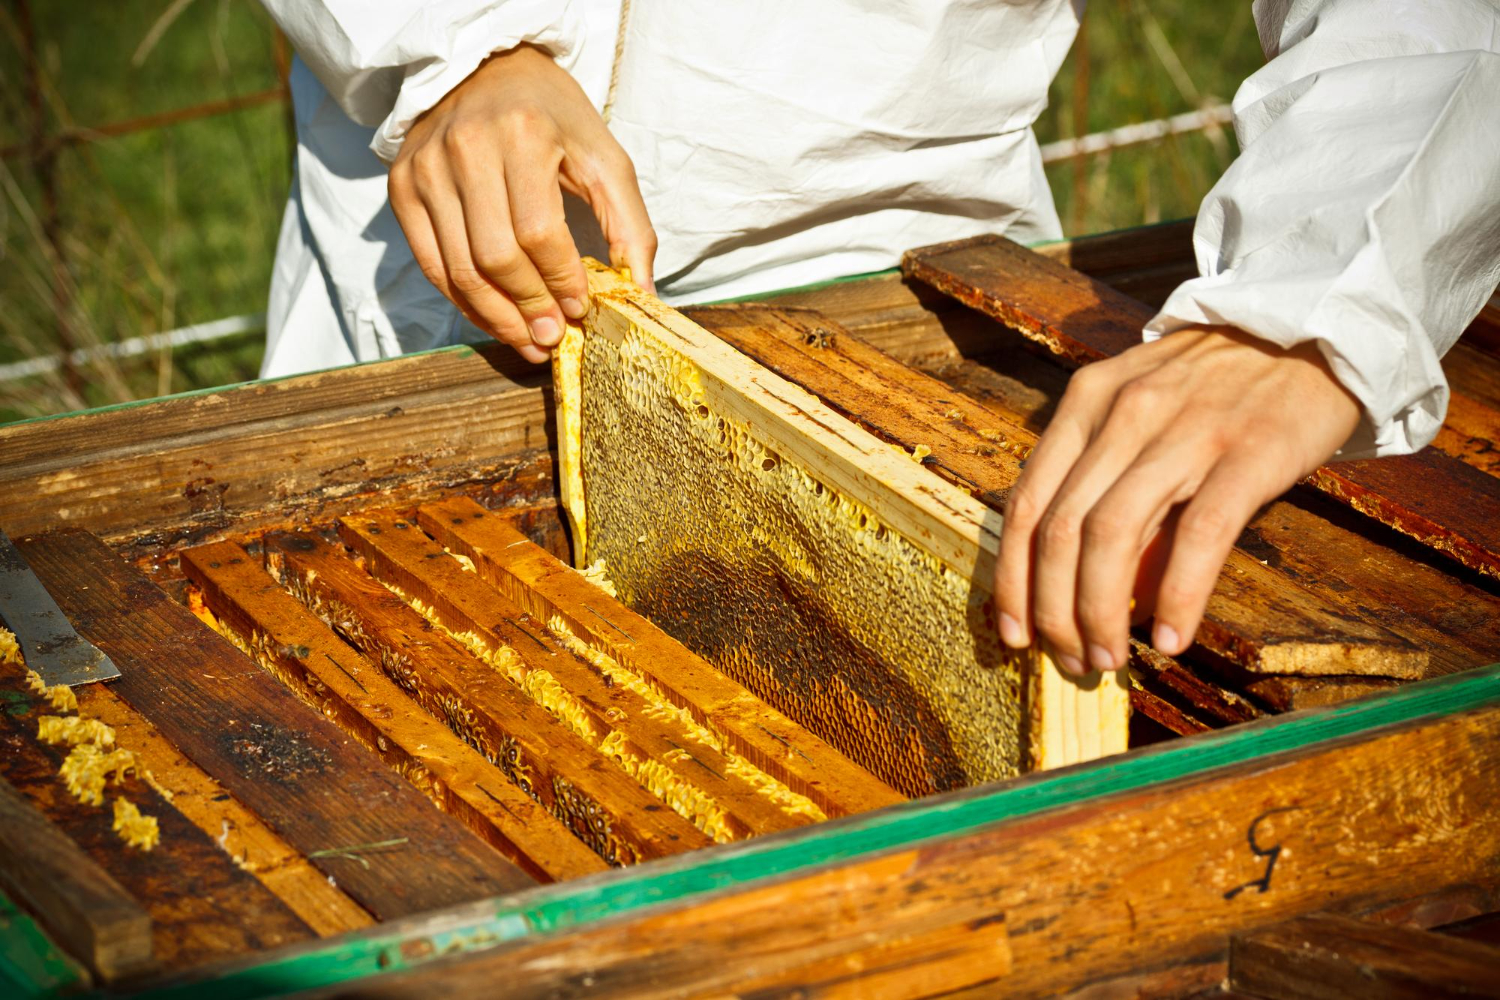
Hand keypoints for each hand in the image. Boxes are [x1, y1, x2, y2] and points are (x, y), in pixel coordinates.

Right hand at [389, 44, 656, 362]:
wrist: (484, 66)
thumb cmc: (552, 116)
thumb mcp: (604, 156)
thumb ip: (630, 224)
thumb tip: (643, 294)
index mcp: (521, 134)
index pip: (538, 232)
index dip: (560, 280)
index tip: (579, 310)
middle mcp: (465, 149)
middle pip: (495, 257)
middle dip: (529, 308)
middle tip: (552, 337)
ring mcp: (426, 169)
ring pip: (459, 270)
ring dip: (496, 317)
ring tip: (527, 340)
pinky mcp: (402, 187)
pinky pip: (431, 265)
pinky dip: (464, 302)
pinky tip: (494, 318)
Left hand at [993, 326, 1361, 674]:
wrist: (1311, 324)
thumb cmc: (1217, 381)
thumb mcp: (1138, 400)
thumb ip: (1099, 468)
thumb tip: (1069, 571)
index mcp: (1087, 400)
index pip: (1024, 502)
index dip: (1012, 578)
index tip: (1013, 631)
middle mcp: (1125, 411)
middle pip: (1061, 529)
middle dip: (1055, 610)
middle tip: (1071, 660)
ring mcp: (1186, 429)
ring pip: (1113, 535)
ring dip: (1101, 613)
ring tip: (1108, 659)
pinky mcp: (1250, 451)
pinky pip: (1198, 536)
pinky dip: (1176, 597)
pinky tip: (1170, 639)